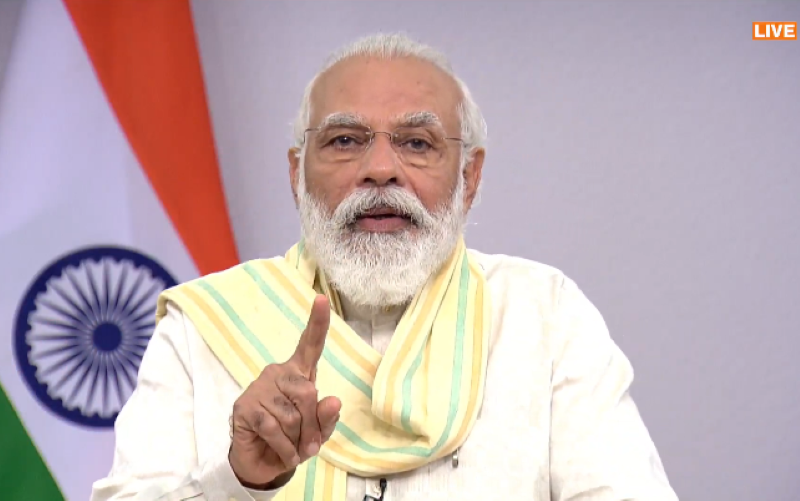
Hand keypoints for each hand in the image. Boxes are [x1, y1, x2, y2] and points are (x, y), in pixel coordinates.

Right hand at [229, 295, 341, 488]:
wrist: (261, 462)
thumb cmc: (292, 440)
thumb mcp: (317, 432)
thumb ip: (326, 418)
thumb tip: (333, 401)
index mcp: (299, 373)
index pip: (310, 345)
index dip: (317, 323)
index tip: (322, 299)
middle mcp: (278, 374)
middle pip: (307, 394)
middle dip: (313, 426)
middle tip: (309, 445)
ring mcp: (259, 388)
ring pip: (291, 415)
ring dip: (298, 440)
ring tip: (293, 448)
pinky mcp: (245, 407)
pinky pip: (274, 428)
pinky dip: (285, 448)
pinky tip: (285, 454)